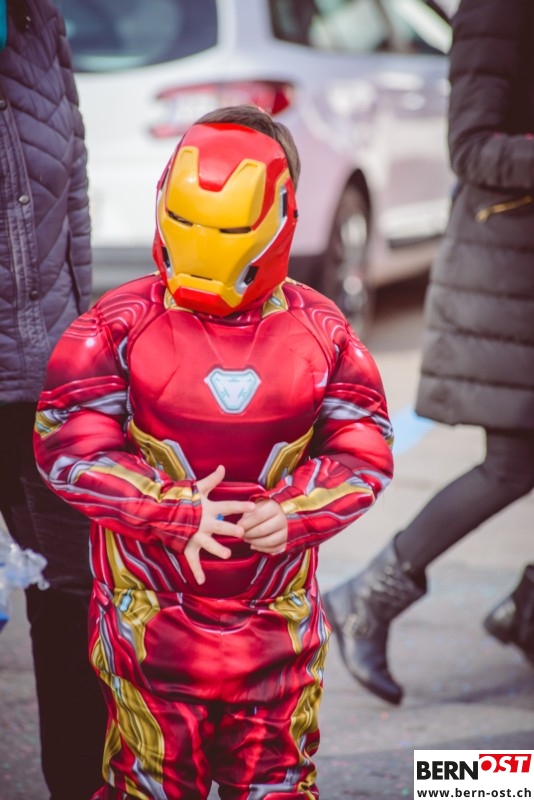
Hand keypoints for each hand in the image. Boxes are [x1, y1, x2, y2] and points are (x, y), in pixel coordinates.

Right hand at [184, 465, 254, 584]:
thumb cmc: (184, 498)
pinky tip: (201, 582)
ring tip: (227, 554)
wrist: (161, 510)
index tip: (254, 507)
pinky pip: (192, 560)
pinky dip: (196, 571)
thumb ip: (212, 480)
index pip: (227, 506)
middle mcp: (203, 522)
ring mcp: (195, 535)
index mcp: (208, 508)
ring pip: (207, 543)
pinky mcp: (187, 545)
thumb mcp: (198, 488)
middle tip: (241, 532)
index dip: (240, 506)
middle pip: (219, 526)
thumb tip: (222, 467)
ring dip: (216, 549)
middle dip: (229, 529)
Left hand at [239, 499, 287, 554]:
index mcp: (275, 507)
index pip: (258, 516)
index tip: (238, 525)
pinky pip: (274, 549)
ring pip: (269, 541)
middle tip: (241, 534)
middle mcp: (283, 519)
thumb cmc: (267, 507)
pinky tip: (254, 545)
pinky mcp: (288, 541)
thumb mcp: (259, 504)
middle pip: (263, 530)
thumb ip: (249, 512)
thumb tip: (240, 525)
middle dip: (249, 534)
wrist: (285, 512)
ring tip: (247, 539)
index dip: (246, 522)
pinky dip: (262, 549)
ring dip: (254, 542)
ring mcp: (287, 532)